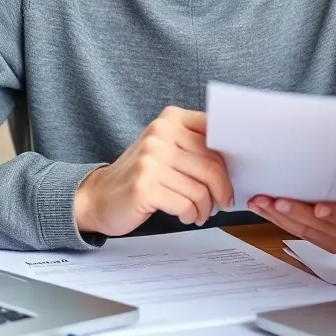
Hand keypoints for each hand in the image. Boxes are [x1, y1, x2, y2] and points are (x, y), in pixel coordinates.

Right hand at [74, 107, 232, 236]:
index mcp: (170, 119)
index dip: (231, 156)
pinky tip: (186, 216)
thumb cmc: (142, 176)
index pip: (215, 132)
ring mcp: (150, 159)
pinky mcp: (145, 186)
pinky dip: (191, 215)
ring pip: (201, 189)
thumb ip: (195, 146)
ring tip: (200, 213)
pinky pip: (186, 204)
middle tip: (222, 202)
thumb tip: (237, 161)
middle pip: (212, 165)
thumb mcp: (166, 149)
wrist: (99, 196)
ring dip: (206, 207)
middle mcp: (160, 134)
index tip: (234, 174)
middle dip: (222, 189)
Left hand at [247, 196, 335, 253]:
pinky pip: (302, 233)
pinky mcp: (328, 242)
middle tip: (276, 201)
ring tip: (261, 203)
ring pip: (309, 232)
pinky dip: (281, 221)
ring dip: (281, 218)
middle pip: (327, 227)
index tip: (320, 208)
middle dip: (298, 214)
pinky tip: (264, 209)